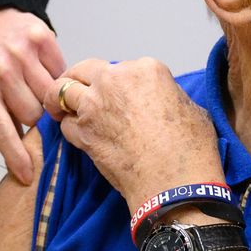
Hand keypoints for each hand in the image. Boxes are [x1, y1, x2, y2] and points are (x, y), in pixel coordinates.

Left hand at [0, 7, 66, 184]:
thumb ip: (0, 113)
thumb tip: (23, 151)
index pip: (2, 130)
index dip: (16, 156)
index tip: (28, 176)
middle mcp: (1, 70)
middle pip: (33, 116)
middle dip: (36, 122)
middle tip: (38, 115)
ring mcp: (22, 53)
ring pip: (50, 96)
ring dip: (51, 100)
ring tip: (44, 94)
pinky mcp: (42, 39)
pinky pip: (61, 71)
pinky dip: (58, 77)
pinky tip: (47, 72)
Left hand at [44, 59, 223, 206]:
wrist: (175, 183)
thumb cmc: (189, 150)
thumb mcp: (191, 109)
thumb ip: (168, 95)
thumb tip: (161, 100)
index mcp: (145, 69)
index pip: (121, 67)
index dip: (117, 81)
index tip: (117, 94)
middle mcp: (115, 80)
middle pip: (83, 68)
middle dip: (78, 78)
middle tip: (76, 89)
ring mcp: (94, 105)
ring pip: (62, 90)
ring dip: (60, 99)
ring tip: (60, 108)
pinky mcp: (82, 132)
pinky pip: (64, 123)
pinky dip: (67, 127)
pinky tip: (75, 133)